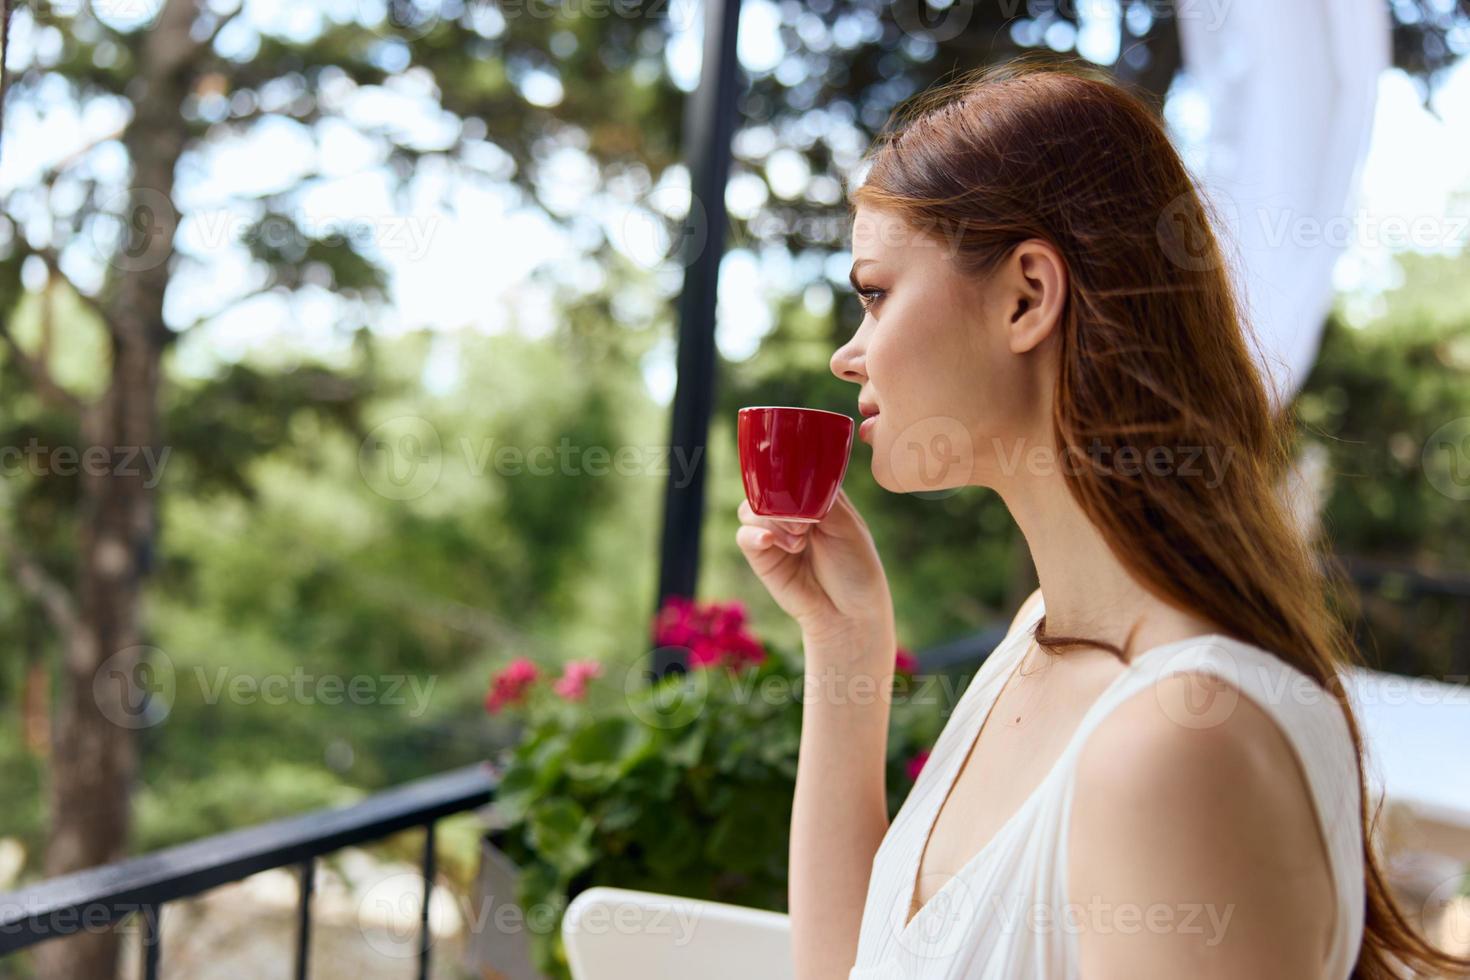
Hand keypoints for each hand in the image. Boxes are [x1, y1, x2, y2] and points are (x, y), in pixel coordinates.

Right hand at [735, 489, 893, 639]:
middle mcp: (792, 512)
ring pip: (751, 508)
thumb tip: (794, 486)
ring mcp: (775, 533)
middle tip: (805, 525)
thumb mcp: (848, 527)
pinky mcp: (761, 556)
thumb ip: (822, 500)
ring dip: (772, 520)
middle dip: (780, 501)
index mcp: (816, 497)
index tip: (802, 490)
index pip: (793, 470)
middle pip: (766, 487)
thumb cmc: (856, 567)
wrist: (849, 613)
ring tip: (798, 542)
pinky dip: (754, 535)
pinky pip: (743, 535)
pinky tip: (770, 542)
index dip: (792, 475)